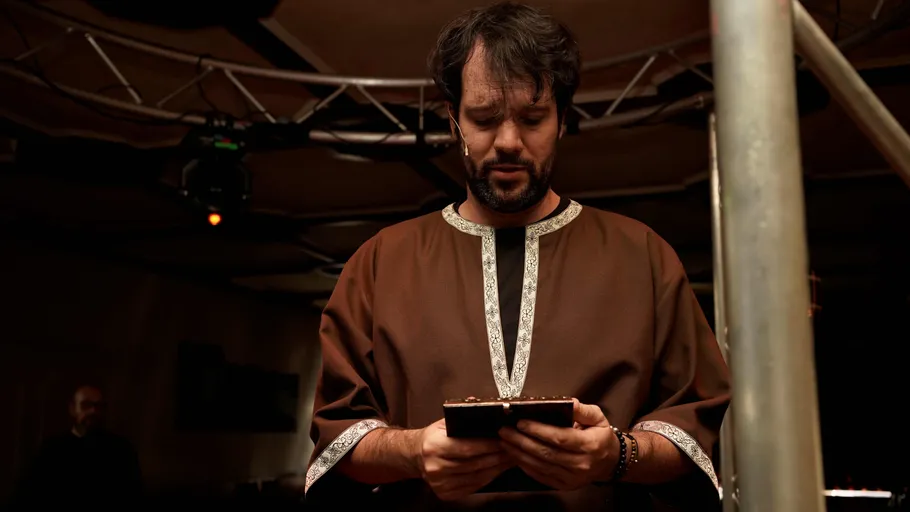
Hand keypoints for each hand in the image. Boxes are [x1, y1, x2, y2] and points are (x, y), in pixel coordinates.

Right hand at [416, 418, 511, 500]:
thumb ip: (461, 417)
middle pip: (474, 464)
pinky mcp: (445, 494)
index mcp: (434, 446)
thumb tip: (480, 405)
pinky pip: (472, 487)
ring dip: (496, 469)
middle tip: (512, 450)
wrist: (415, 456)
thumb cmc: (433, 438)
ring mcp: (440, 483)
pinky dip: (487, 479)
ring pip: (476, 477)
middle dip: (497, 457)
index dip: (488, 445)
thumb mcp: (443, 424)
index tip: (504, 440)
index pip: (467, 448)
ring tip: (508, 460)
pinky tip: (496, 470)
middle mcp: (435, 467)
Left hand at [498, 399, 619, 489]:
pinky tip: (515, 456)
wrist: (610, 462)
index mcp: (589, 445)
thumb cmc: (601, 436)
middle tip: (504, 431)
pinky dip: (526, 466)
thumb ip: (582, 410)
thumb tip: (569, 402)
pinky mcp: (565, 486)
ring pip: (541, 465)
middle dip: (522, 441)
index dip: (539, 431)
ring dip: (520, 454)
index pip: (560, 437)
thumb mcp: (598, 417)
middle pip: (546, 453)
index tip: (521, 422)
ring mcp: (572, 478)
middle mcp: (581, 464)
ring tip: (504, 442)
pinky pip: (542, 476)